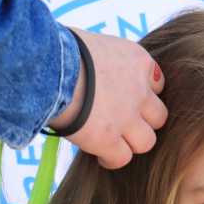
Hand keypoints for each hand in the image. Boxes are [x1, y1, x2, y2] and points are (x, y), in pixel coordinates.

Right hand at [47, 28, 166, 168]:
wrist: (44, 66)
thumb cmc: (60, 50)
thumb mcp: (97, 44)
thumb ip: (110, 60)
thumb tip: (101, 70)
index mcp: (138, 60)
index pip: (158, 84)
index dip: (143, 95)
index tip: (127, 99)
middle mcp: (139, 89)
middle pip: (159, 116)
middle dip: (142, 121)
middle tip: (122, 123)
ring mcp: (126, 117)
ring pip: (147, 141)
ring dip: (131, 143)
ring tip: (112, 142)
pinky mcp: (108, 139)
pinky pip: (122, 158)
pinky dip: (111, 159)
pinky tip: (100, 154)